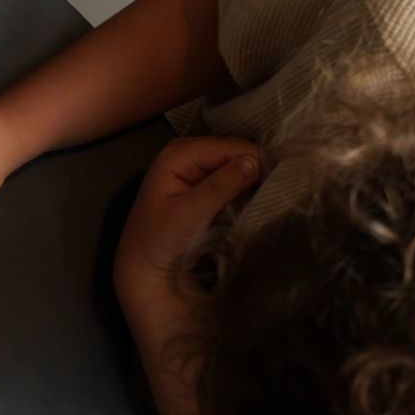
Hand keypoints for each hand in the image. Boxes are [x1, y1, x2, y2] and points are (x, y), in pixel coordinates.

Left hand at [113, 136, 260, 307]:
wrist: (145, 267)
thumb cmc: (159, 242)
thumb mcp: (189, 214)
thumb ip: (220, 186)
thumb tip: (254, 161)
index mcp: (178, 154)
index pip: (231, 147)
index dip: (254, 163)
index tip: (269, 189)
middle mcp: (188, 153)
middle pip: (236, 152)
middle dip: (253, 171)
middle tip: (268, 196)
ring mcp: (197, 167)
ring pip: (238, 165)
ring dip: (251, 181)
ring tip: (262, 200)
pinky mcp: (204, 184)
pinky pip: (233, 178)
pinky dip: (244, 189)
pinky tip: (251, 202)